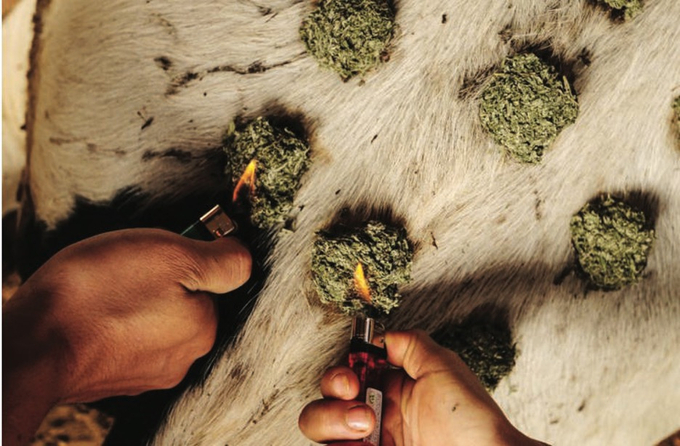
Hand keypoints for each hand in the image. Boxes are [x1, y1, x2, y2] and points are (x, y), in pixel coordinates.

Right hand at [2, 229, 250, 444]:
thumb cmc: (99, 293)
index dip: (189, 258)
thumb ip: (221, 261)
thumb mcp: (172, 256)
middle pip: (184, 304)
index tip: (162, 251)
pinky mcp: (112, 377)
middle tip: (130, 266)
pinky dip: (114, 322)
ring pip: (153, 321)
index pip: (213, 284)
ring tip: (108, 287)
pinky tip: (95, 310)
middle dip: (163, 282)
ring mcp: (145, 373)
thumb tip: (244, 258)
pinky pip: (125, 339)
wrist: (30, 345)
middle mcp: (181, 359)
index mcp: (203, 330)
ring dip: (137, 301)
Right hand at [299, 330, 543, 445]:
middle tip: (360, 413)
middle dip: (330, 407)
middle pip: (325, 407)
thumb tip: (381, 335)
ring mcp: (373, 444)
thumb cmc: (472, 421)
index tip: (351, 379)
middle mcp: (376, 418)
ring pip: (323, 434)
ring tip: (365, 431)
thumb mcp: (443, 367)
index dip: (339, 376)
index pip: (345, 378)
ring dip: (332, 425)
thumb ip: (411, 344)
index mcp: (391, 391)